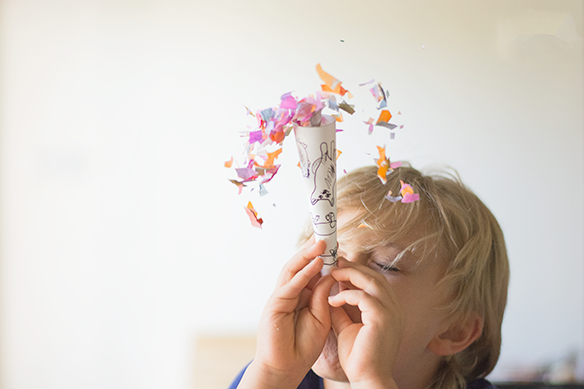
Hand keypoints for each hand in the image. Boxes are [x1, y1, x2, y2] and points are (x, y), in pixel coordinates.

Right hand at [239, 239, 335, 388]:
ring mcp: (280, 297)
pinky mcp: (275, 305)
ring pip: (292, 270)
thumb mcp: (321, 317)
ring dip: (306, 256)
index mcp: (300, 296)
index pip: (310, 272)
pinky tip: (314, 264)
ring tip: (321, 244)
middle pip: (299, 266)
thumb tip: (330, 275)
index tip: (334, 246)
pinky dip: (303, 274)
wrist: (286, 368)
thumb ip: (324, 297)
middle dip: (312, 251)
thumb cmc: (303, 346)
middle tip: (326, 237)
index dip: (321, 258)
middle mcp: (289, 293)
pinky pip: (290, 285)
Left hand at [328, 258, 402, 388]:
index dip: (358, 271)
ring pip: (371, 281)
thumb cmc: (358, 357)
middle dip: (354, 267)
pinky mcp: (382, 319)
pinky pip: (363, 297)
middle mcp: (393, 308)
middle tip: (334, 263)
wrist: (367, 379)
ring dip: (350, 275)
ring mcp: (390, 313)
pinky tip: (332, 300)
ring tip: (331, 275)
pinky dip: (346, 295)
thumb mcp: (347, 326)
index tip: (339, 267)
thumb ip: (341, 309)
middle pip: (375, 276)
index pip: (375, 281)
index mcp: (388, 309)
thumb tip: (329, 294)